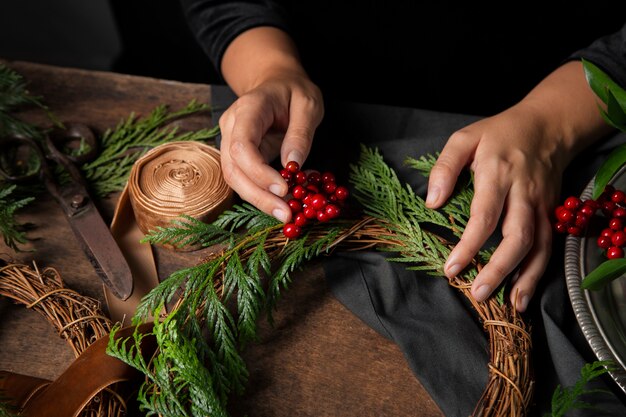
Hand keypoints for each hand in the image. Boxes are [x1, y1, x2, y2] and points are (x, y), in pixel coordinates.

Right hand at [219, 69, 323, 222]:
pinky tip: (283, 201)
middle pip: (233, 169)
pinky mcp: (237, 156)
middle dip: (258, 196)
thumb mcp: (308, 104)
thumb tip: (292, 166)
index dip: (259, 172)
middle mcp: (231, 127)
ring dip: (259, 200)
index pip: (242, 146)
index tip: (283, 190)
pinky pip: (245, 179)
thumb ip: (301, 134)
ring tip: (286, 212)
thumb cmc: (294, 91)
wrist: (276, 83)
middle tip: (285, 214)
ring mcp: (230, 142)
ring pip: (235, 179)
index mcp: (248, 109)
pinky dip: (262, 194)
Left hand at [425, 104, 565, 311]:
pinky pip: (549, 246)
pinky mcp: (552, 213)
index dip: (468, 245)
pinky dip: (539, 271)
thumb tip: (432, 202)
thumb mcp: (464, 138)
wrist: (547, 127)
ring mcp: (542, 205)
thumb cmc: (498, 134)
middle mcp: (524, 193)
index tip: (451, 269)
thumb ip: (445, 167)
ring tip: (511, 305)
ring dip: (526, 278)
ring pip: (540, 246)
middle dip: (499, 269)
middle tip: (477, 293)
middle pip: (517, 237)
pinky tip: (526, 291)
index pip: (484, 215)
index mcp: (499, 173)